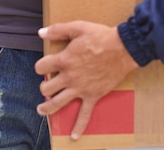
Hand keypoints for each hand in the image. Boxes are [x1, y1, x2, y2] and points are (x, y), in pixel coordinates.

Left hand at [35, 21, 137, 138]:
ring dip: (47, 108)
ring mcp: (80, 88)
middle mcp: (69, 77)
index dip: (41, 65)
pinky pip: (84, 114)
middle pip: (46, 88)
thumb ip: (58, 30)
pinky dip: (79, 126)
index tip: (45, 64)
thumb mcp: (79, 27)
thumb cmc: (101, 36)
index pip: (41, 67)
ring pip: (57, 103)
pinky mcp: (92, 96)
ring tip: (42, 109)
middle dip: (44, 86)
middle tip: (48, 84)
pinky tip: (74, 135)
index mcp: (64, 60)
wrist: (123, 48)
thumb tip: (41, 32)